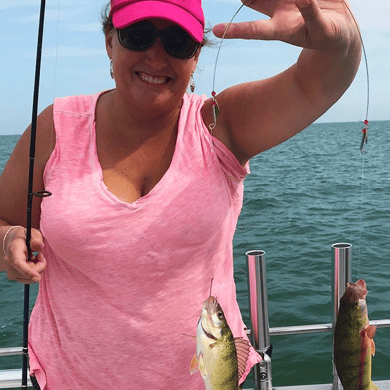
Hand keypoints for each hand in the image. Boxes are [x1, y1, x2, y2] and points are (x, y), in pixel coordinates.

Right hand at [3, 227, 45, 283]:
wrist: (13, 241)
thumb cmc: (25, 237)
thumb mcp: (33, 233)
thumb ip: (37, 239)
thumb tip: (39, 248)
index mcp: (14, 250)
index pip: (18, 263)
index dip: (28, 271)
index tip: (38, 278)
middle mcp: (9, 263)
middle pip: (27, 273)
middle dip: (40, 265)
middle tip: (40, 255)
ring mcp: (10, 271)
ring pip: (30, 278)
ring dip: (38, 268)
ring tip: (35, 258)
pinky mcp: (14, 276)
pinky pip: (29, 279)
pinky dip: (35, 272)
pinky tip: (32, 263)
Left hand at [213, 0, 358, 52]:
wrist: (339, 29)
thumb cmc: (329, 36)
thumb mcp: (322, 29)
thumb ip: (311, 14)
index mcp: (281, 29)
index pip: (254, 30)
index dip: (236, 30)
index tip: (216, 31)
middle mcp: (278, 12)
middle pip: (252, 0)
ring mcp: (286, 0)